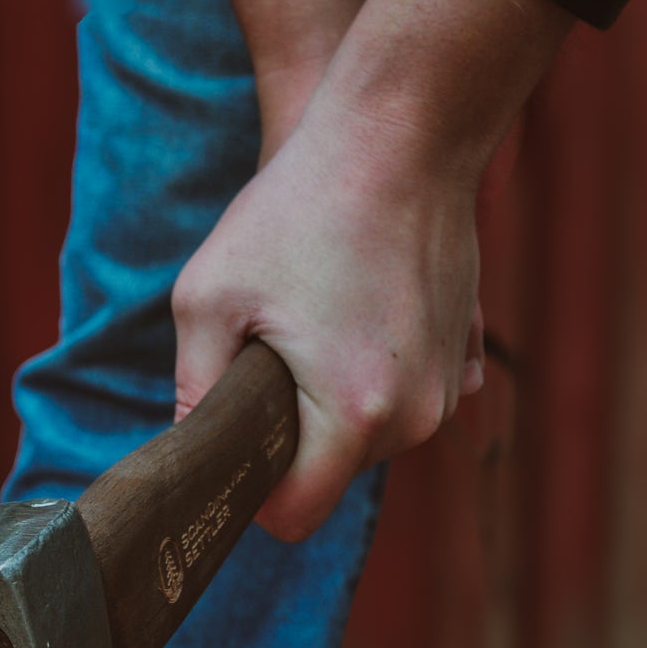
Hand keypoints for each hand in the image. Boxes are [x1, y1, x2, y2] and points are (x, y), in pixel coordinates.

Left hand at [177, 0, 571, 539]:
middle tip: (256, 357)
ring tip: (302, 322)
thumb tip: (187, 450)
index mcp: (354, 414)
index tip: (223, 450)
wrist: (404, 132)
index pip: (294, 515)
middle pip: (327, 476)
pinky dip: (365, 373)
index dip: (248, 496)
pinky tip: (343, 311)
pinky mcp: (459, 358)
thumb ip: (193, 388)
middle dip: (286, 438)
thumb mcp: (209, 298)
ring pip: (362, 439)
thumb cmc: (298, 208)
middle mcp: (414, 417)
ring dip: (324, 403)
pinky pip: (396, 397)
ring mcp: (446, 389)